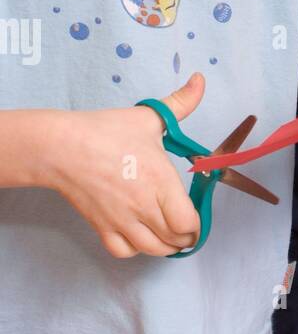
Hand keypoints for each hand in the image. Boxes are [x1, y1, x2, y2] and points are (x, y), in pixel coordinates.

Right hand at [47, 74, 204, 257]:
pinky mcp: (102, 227)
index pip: (190, 222)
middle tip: (184, 222)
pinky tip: (138, 233)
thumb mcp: (149, 116)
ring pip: (153, 250)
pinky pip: (124, 252)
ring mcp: (122, 221)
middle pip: (176, 240)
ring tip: (166, 231)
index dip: (198, 222)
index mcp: (161, 182)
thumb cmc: (105, 132)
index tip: (195, 212)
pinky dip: (135, 249)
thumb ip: (181, 102)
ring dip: (165, 245)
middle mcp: (144, 207)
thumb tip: (200, 81)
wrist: (62, 147)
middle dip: (186, 235)